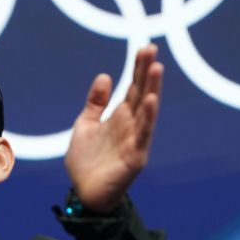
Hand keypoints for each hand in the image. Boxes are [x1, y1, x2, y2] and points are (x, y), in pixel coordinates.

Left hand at [64, 44, 163, 211]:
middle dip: (146, 72)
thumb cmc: (86, 161)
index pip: (131, 87)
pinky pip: (143, 134)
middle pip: (141, 93)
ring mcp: (135, 140)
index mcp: (119, 117)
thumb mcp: (86, 125)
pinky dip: (148, 117)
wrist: (83, 193)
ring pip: (146, 110)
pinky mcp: (135, 156)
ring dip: (152, 89)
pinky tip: (151, 100)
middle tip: (152, 48)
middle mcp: (130, 125)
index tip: (144, 47)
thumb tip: (104, 75)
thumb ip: (95, 102)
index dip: (137, 68)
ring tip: (156, 67)